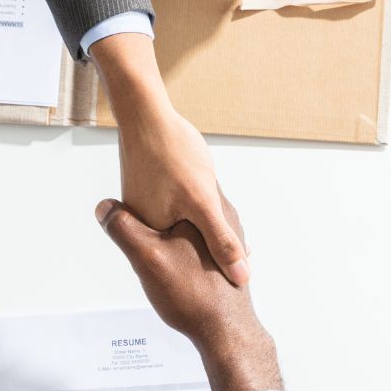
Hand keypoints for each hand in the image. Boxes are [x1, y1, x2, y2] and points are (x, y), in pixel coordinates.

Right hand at [91, 31, 246, 284]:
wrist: (146, 111)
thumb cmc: (173, 155)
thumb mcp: (204, 203)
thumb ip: (222, 242)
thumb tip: (242, 278)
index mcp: (152, 239)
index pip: (196, 262)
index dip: (222, 264)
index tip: (245, 265)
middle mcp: (144, 227)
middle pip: (191, 244)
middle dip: (214, 242)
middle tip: (243, 243)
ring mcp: (146, 208)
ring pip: (188, 224)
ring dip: (206, 222)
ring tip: (225, 217)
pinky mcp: (150, 191)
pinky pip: (181, 206)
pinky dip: (195, 203)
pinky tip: (205, 189)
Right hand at [94, 198, 279, 390]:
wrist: (226, 335)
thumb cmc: (192, 295)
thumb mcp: (147, 256)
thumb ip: (123, 227)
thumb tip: (103, 206)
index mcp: (209, 211)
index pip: (185, 176)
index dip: (157, 180)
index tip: (139, 182)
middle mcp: (225, 221)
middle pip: (186, 201)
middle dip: (164, 207)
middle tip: (143, 212)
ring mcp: (230, 242)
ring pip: (194, 222)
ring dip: (174, 227)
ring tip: (157, 241)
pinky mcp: (225, 261)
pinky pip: (199, 243)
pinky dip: (184, 246)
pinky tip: (174, 262)